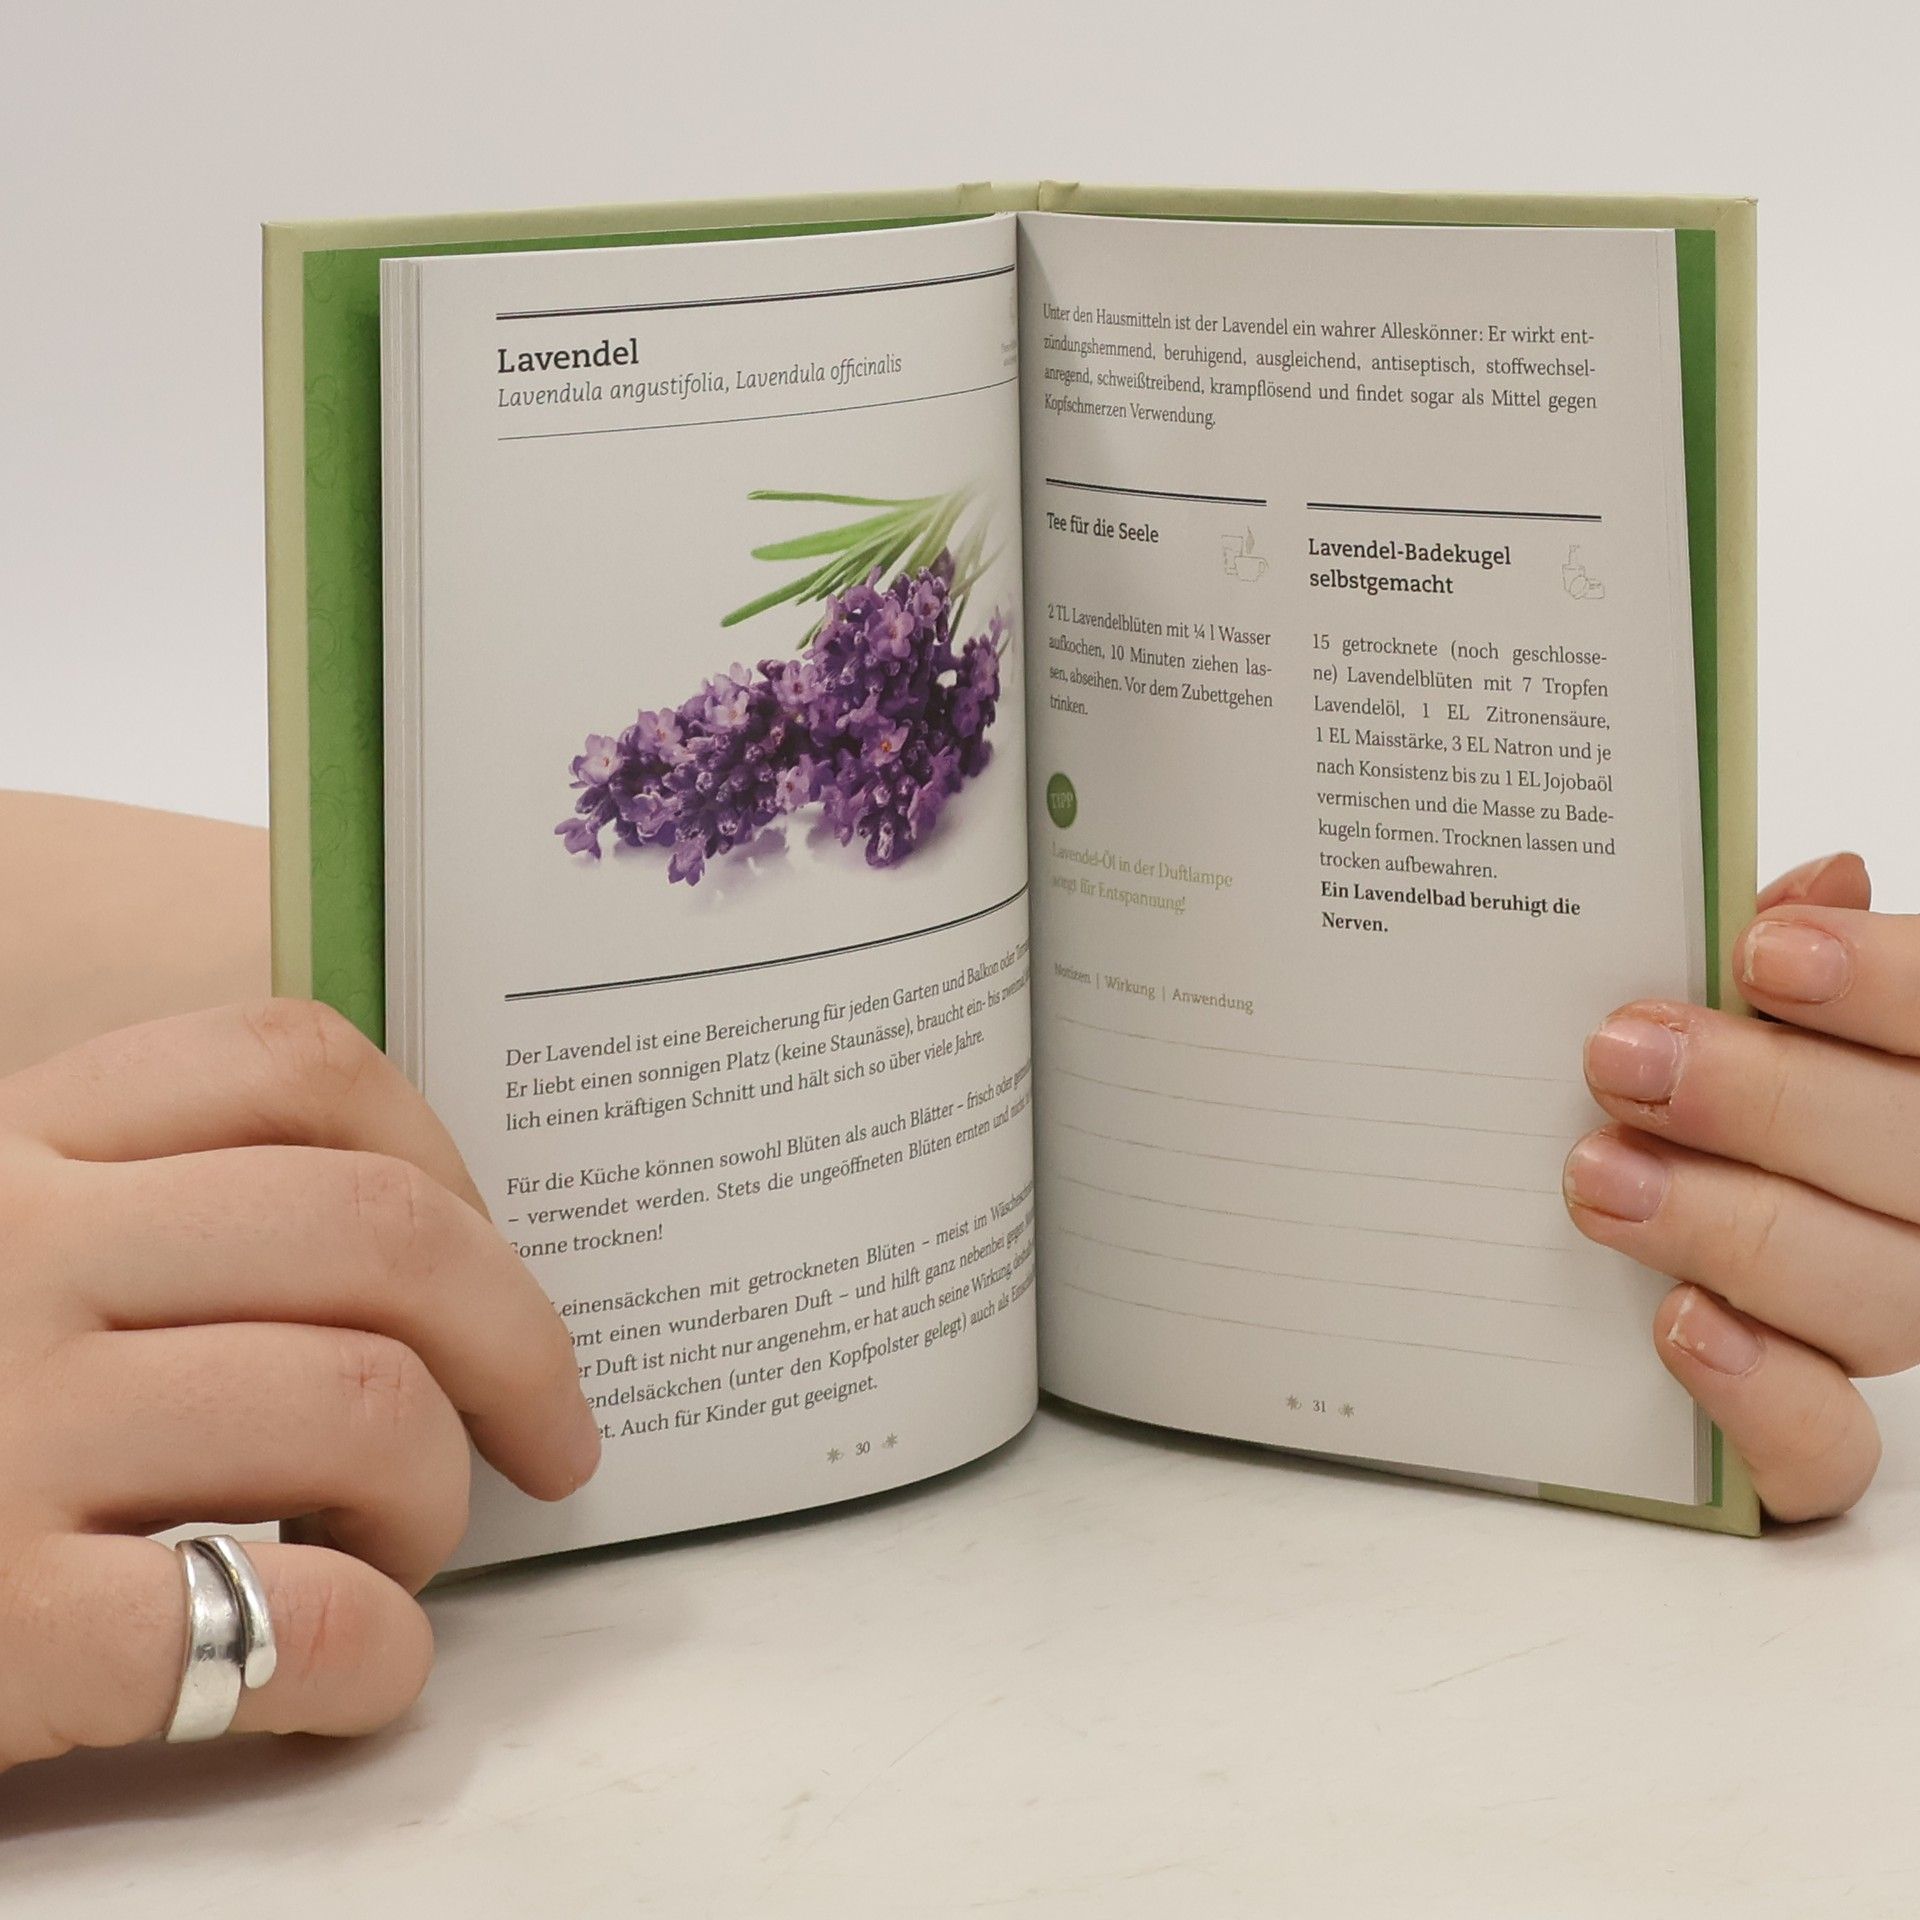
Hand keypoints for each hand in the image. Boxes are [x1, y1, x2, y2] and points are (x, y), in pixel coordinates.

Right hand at [0, 1000, 599, 1768]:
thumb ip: (138, 1209)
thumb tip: (414, 1249)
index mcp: (8, 1155)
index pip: (291, 1063)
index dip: (443, 1157)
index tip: (488, 1253)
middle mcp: (9, 1264)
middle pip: (377, 1234)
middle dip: (518, 1338)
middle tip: (548, 1429)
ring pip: (362, 1408)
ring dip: (438, 1494)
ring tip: (400, 1545)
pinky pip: (286, 1622)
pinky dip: (376, 1652)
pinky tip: (361, 1670)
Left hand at [1565, 852, 1908, 1521]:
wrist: (1627, 1221)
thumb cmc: (1697, 1095)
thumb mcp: (1734, 1009)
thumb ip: (1778, 952)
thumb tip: (1823, 881)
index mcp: (1917, 1083)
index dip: (1890, 989)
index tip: (1767, 953)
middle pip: (1918, 1161)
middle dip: (1769, 1103)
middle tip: (1624, 1059)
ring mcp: (1883, 1321)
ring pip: (1883, 1300)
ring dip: (1731, 1229)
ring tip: (1598, 1176)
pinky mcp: (1812, 1434)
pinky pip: (1829, 1448)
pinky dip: (1759, 1392)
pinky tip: (1679, 1324)